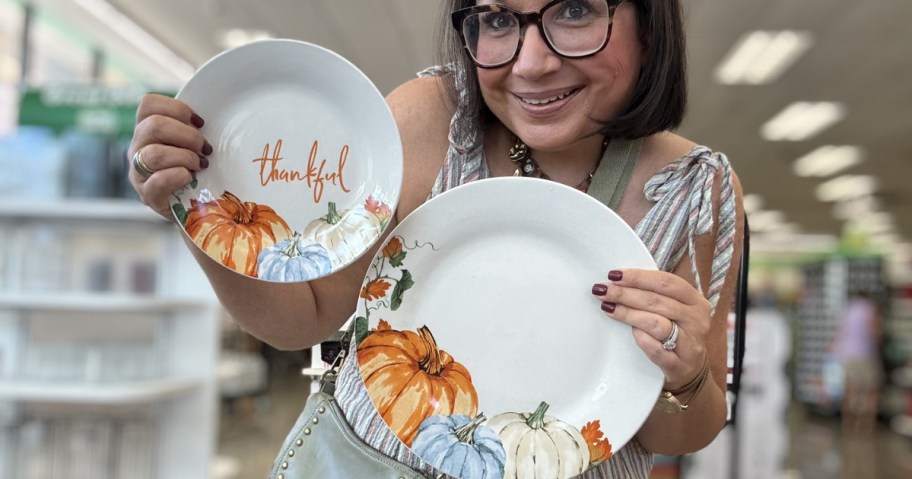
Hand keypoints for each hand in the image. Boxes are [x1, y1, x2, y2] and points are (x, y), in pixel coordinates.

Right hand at [128, 94, 210, 219]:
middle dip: (187, 136)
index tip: (200, 123)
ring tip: (199, 165)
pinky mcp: (147, 195)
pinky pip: (157, 181)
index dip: (177, 109)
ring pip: (154, 153)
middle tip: (205, 149)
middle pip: (154, 126)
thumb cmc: (199, 171)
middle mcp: (137, 148)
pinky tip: (190, 178)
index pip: (148, 104)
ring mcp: (138, 172)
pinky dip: (178, 176)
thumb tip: (222, 110)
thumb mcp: (195, 144)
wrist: (198, 209)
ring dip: (184, 157)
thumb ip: (196, 128)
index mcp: (147, 129)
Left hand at [591, 269, 710, 389]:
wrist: (690, 370)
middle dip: (626, 294)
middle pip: (657, 301)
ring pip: (656, 323)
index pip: (667, 282)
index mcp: (695, 301)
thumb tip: (619, 279)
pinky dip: (640, 338)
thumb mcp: (674, 309)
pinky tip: (629, 332)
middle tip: (603, 291)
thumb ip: (655, 294)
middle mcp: (696, 320)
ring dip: (628, 314)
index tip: (614, 275)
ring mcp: (690, 344)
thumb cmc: (676, 332)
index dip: (639, 277)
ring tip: (608, 308)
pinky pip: (655, 349)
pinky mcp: (679, 365)